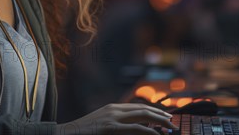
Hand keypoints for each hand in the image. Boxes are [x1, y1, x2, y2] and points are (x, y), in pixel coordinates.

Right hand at [53, 103, 174, 134]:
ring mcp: (112, 118)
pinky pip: (134, 129)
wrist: (66, 134)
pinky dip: (148, 131)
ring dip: (159, 121)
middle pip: (143, 109)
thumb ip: (116, 124)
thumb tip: (132, 128)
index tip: (165, 118)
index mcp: (113, 108)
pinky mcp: (110, 128)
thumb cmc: (83, 133)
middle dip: (160, 115)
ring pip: (142, 116)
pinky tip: (157, 134)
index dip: (154, 111)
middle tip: (172, 122)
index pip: (139, 107)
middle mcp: (114, 110)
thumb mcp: (101, 125)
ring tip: (170, 128)